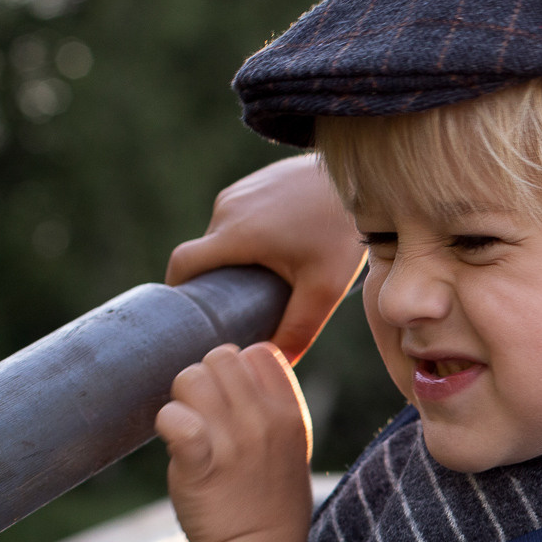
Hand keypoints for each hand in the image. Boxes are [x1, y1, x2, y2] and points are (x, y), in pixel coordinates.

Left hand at [156, 343, 314, 541]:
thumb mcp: (292, 445)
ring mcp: (233, 441)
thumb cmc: (271, 500)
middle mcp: (265, 420)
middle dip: (204, 379)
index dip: (237, 368)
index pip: (260, 353)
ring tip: (188, 427)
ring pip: (190, 378)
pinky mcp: (200, 464)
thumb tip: (238, 366)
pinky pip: (173, 418)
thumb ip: (271, 404)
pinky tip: (176, 443)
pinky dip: (167, 424)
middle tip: (201, 412)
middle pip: (221, 357)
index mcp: (290, 412)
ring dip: (181, 399)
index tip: (230, 397)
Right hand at [166, 156, 365, 362]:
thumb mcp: (324, 287)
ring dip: (236, 257)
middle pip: (204, 254)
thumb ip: (298, 328)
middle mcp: (228, 209)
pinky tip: (279, 250)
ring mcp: (240, 192)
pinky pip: (239, 216)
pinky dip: (249, 236)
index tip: (191, 316)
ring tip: (266, 278)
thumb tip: (279, 363)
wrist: (362, 178)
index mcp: (234, 234)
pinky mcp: (254, 183)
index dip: (178, 292)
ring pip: (222, 235)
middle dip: (216, 281)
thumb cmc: (340, 230)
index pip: (182, 265)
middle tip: (240, 307)